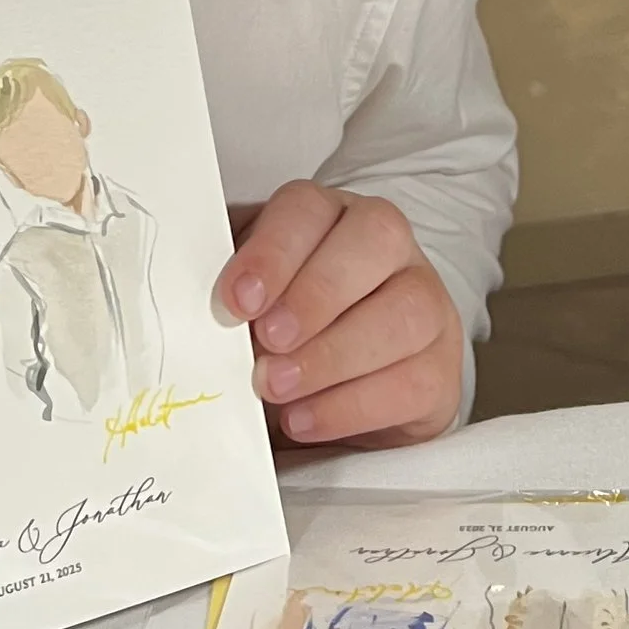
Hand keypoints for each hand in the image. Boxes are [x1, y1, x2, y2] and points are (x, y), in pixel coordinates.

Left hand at [218, 183, 463, 448]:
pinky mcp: (440, 370)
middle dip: (316, 293)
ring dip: (334, 354)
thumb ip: (229, 296)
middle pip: (375, 240)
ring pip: (405, 312)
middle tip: (267, 341)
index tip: (234, 302)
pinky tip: (305, 419)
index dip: (273, 251)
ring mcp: (426, 304)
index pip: (309, 209)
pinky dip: (352, 406)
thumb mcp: (251, 303)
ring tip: (277, 388)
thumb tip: (188, 312)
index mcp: (331, 216)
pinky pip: (413, 381)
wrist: (338, 390)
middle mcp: (388, 248)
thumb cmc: (282, 332)